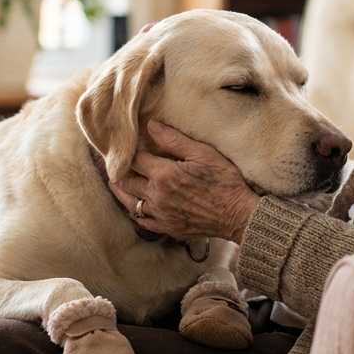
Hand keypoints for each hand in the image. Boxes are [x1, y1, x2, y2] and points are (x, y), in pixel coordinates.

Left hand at [110, 120, 260, 242]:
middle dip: (120, 169)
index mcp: (164, 175)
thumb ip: (174, 140)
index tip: (127, 145)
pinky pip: (141, 220)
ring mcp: (161, 215)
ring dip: (121, 189)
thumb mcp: (203, 153)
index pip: (135, 159)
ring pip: (128, 202)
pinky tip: (134, 203)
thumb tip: (150, 126)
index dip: (129, 150)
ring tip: (118, 180)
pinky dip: (133, 210)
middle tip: (114, 161)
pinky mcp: (167, 227)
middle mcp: (157, 196)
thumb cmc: (226, 181)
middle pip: (126, 180)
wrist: (239, 215)